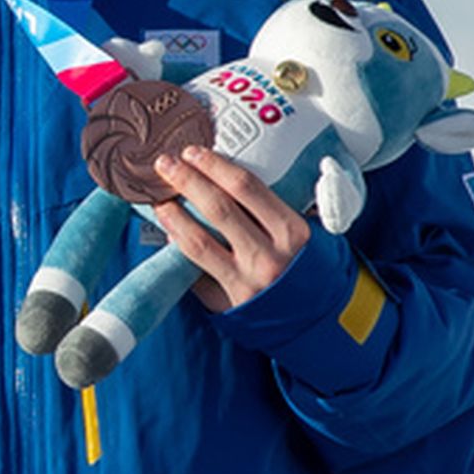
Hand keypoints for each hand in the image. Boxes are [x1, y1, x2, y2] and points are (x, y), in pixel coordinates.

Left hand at [153, 144, 313, 310]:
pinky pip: (196, 270)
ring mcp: (248, 280)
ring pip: (198, 241)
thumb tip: (238, 177)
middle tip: (165, 164)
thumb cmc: (310, 268)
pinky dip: (179, 248)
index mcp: (293, 231)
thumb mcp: (312, 235)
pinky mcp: (229, 302)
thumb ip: (283, 208)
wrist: (316, 321)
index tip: (193, 152)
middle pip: (218, 208)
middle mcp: (270, 255)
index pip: (247, 188)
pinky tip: (167, 232)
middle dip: (187, 181)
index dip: (215, 166)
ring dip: (173, 216)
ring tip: (158, 198)